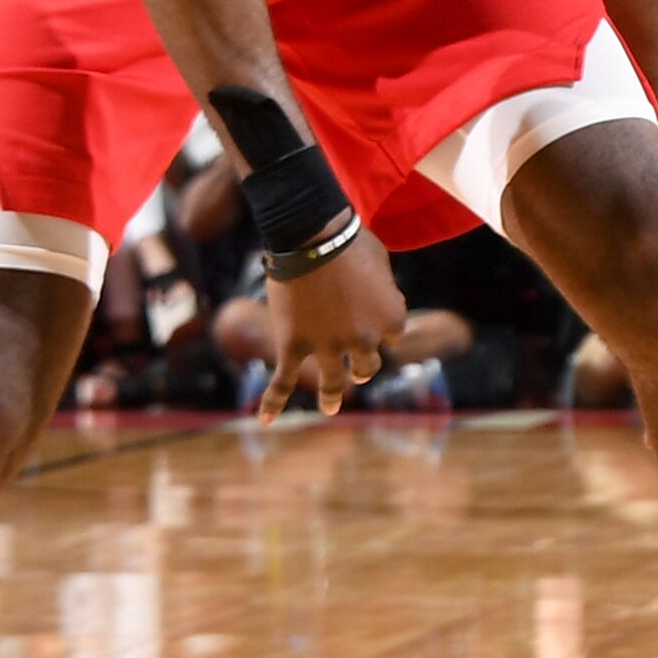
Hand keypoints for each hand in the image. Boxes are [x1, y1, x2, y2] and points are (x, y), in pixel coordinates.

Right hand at [250, 231, 409, 422]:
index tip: (367, 310)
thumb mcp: (380, 263)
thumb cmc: (350, 241)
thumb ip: (382, 290)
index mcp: (392, 320)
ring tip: (331, 405)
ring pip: (333, 381)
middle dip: (361, 366)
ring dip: (332, 395)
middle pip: (367, 365)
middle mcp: (364, 341)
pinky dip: (272, 403)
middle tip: (357, 370)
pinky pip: (281, 381)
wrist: (313, 236)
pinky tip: (265, 421)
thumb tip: (375, 298)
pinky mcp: (293, 346)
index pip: (390, 334)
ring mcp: (328, 347)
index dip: (378, 324)